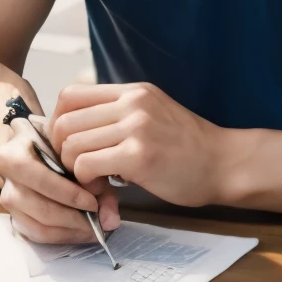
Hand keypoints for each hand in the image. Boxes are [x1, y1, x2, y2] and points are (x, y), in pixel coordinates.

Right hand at [0, 115, 121, 243]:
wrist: (28, 146)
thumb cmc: (55, 144)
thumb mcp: (74, 149)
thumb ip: (96, 177)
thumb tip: (111, 221)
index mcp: (14, 154)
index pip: (42, 180)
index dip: (70, 195)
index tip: (94, 203)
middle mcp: (5, 179)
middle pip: (41, 208)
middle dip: (73, 219)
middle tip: (98, 222)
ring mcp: (7, 199)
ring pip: (39, 226)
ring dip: (70, 232)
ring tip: (93, 229)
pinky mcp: (13, 217)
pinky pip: (37, 235)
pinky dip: (62, 237)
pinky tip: (81, 232)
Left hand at [49, 83, 227, 207]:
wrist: (223, 162)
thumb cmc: (187, 146)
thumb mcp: (152, 115)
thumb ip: (118, 117)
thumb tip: (74, 133)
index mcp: (133, 91)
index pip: (71, 95)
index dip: (58, 123)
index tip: (67, 145)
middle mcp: (132, 103)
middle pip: (65, 120)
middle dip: (61, 151)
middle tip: (79, 171)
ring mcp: (136, 127)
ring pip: (71, 144)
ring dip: (74, 170)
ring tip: (95, 182)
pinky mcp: (139, 155)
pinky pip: (87, 166)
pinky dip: (86, 183)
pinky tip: (104, 190)